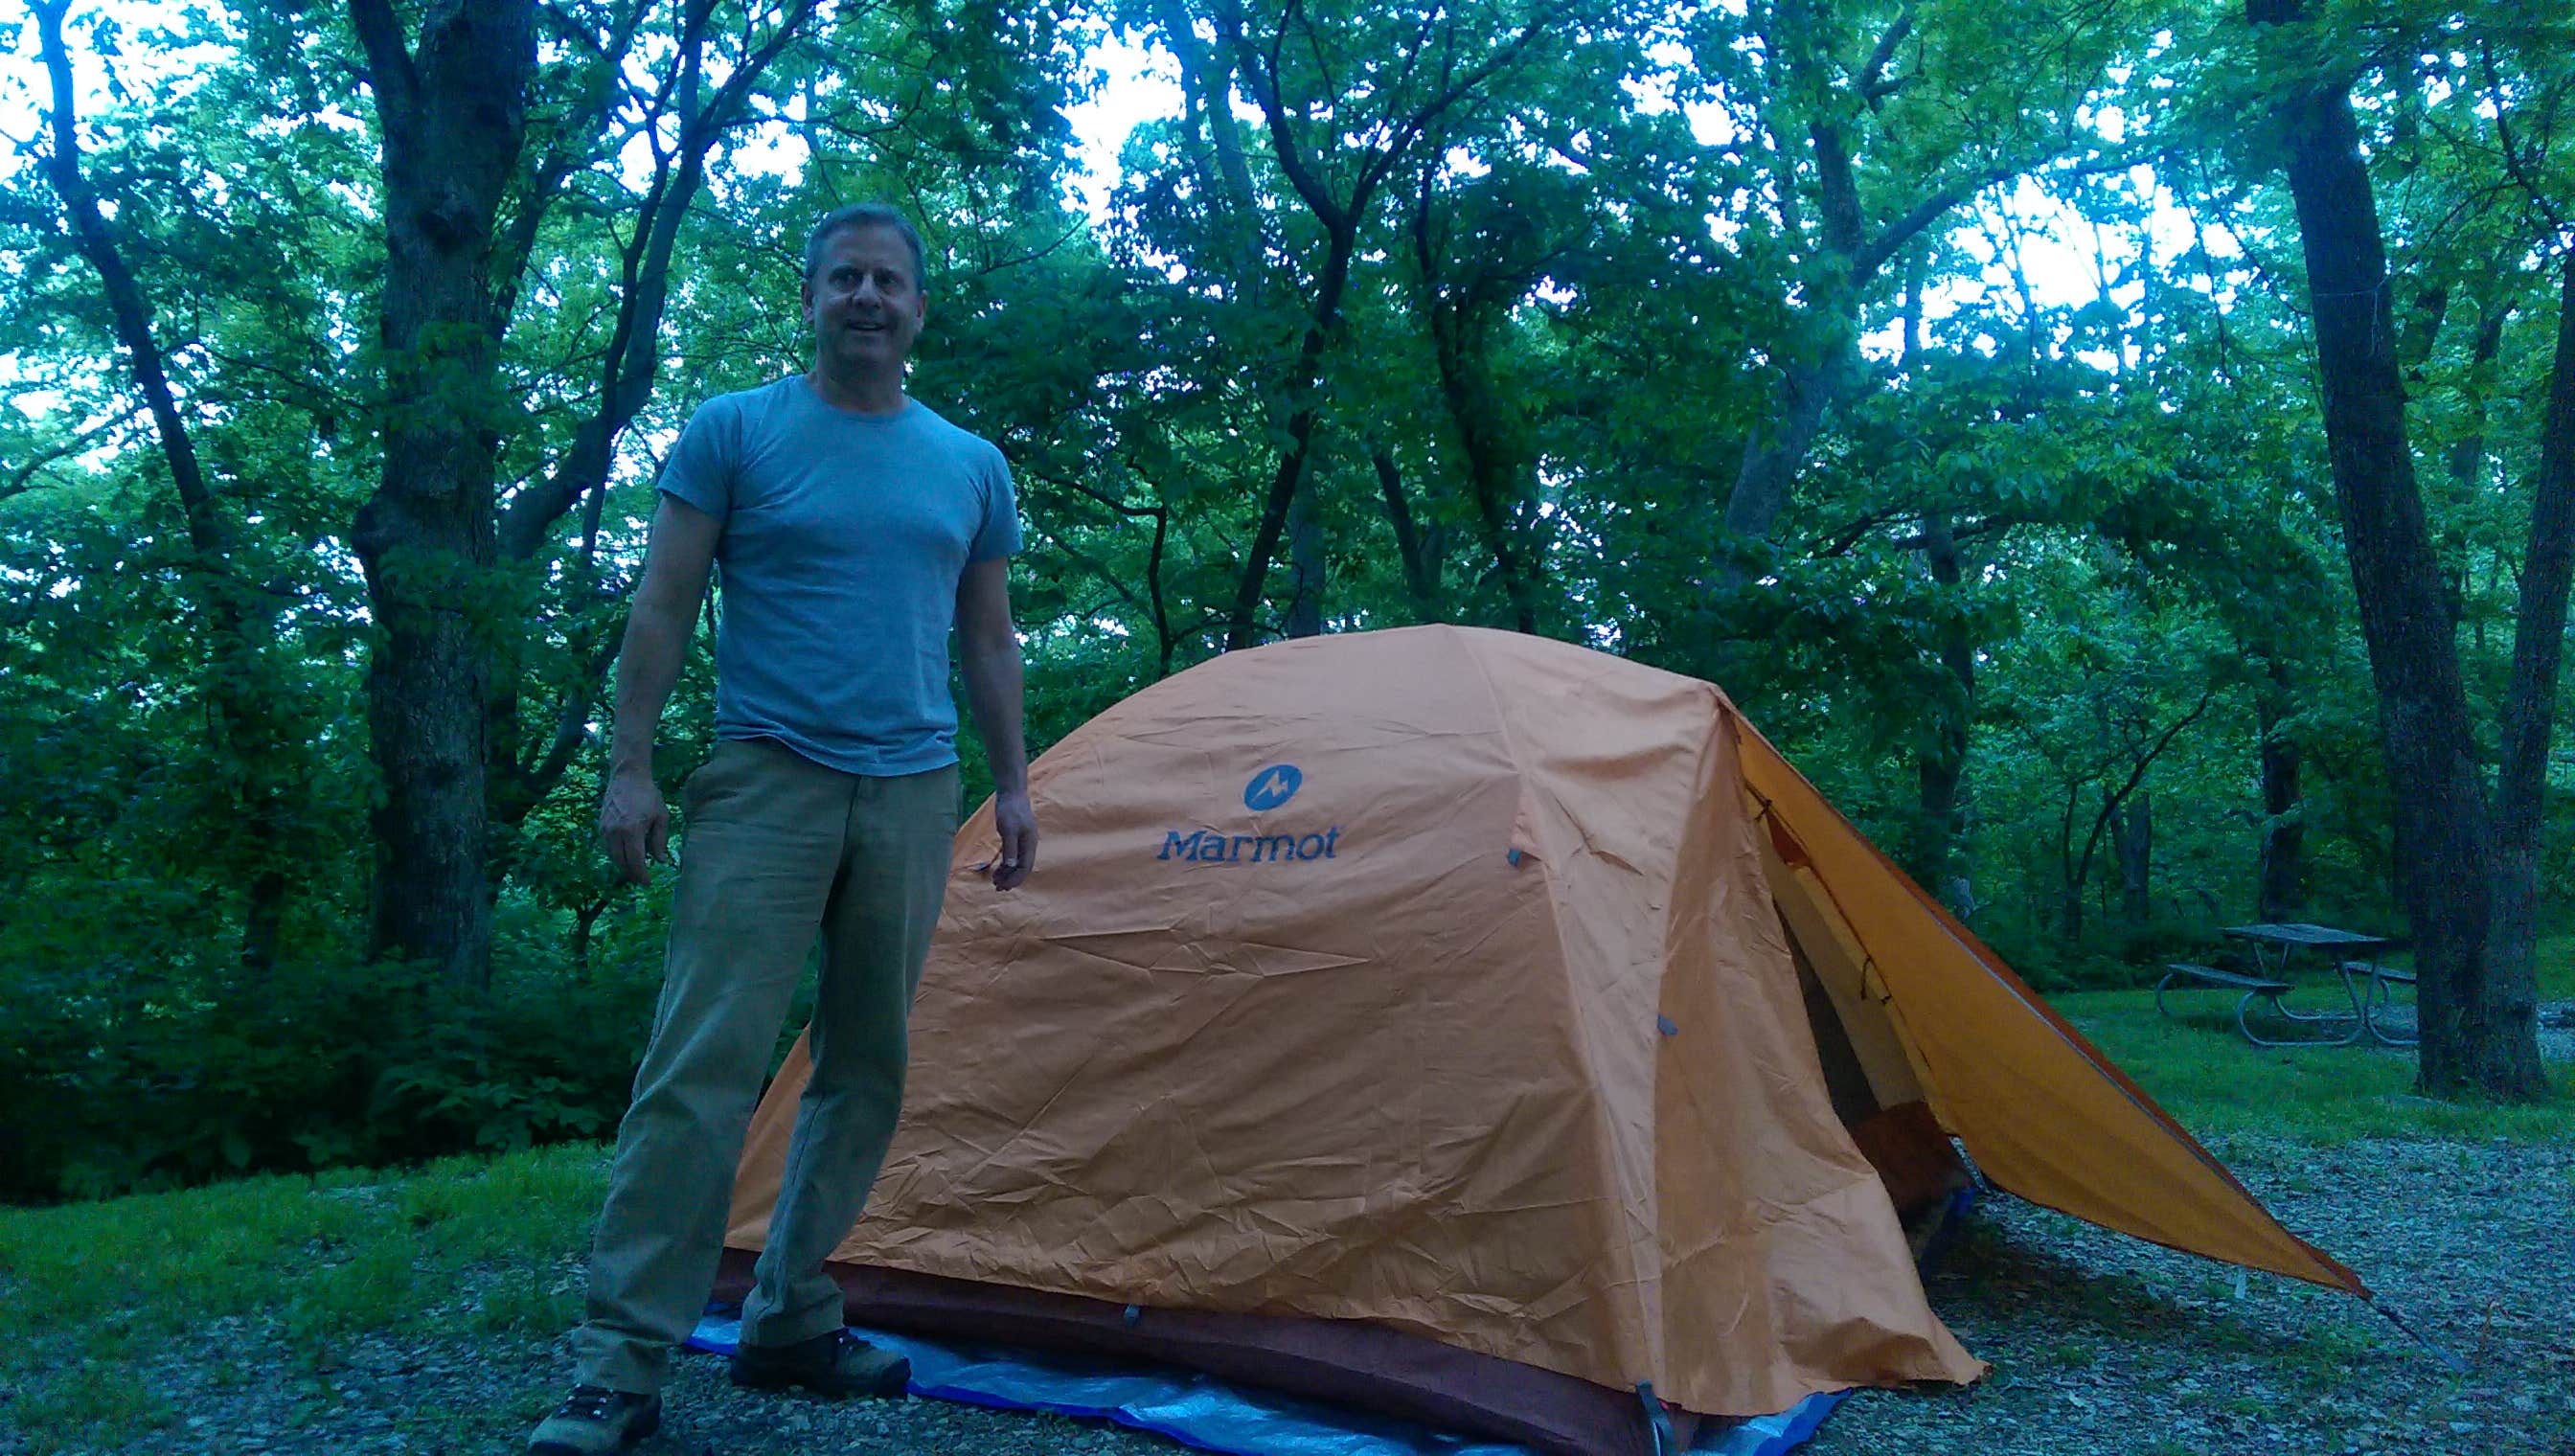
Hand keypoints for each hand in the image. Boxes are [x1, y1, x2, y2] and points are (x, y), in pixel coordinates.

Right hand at [600, 768, 671, 884]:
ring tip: (634, 870)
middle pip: (621, 862)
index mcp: (632, 830)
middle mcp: (615, 832)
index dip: (641, 875)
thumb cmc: (648, 795)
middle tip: (641, 879)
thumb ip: (659, 840)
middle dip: (632, 874)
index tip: (647, 883)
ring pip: (613, 856)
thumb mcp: (661, 817)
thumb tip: (660, 861)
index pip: (636, 861)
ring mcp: (605, 829)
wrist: (627, 777)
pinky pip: (608, 847)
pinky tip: (626, 856)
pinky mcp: (601, 826)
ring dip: (623, 866)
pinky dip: (616, 855)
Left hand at [990, 787, 1035, 890]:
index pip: (1025, 867)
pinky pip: (1013, 856)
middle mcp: (1029, 845)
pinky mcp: (1016, 838)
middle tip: (997, 888)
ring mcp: (1023, 842)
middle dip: (1011, 879)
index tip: (1004, 887)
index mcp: (1030, 844)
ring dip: (1007, 873)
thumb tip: (1010, 866)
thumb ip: (1010, 848)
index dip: (1015, 879)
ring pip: (1017, 863)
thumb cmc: (1010, 810)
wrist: (1011, 794)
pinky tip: (998, 870)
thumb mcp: (1008, 829)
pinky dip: (1006, 865)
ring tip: (995, 881)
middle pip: (1022, 868)